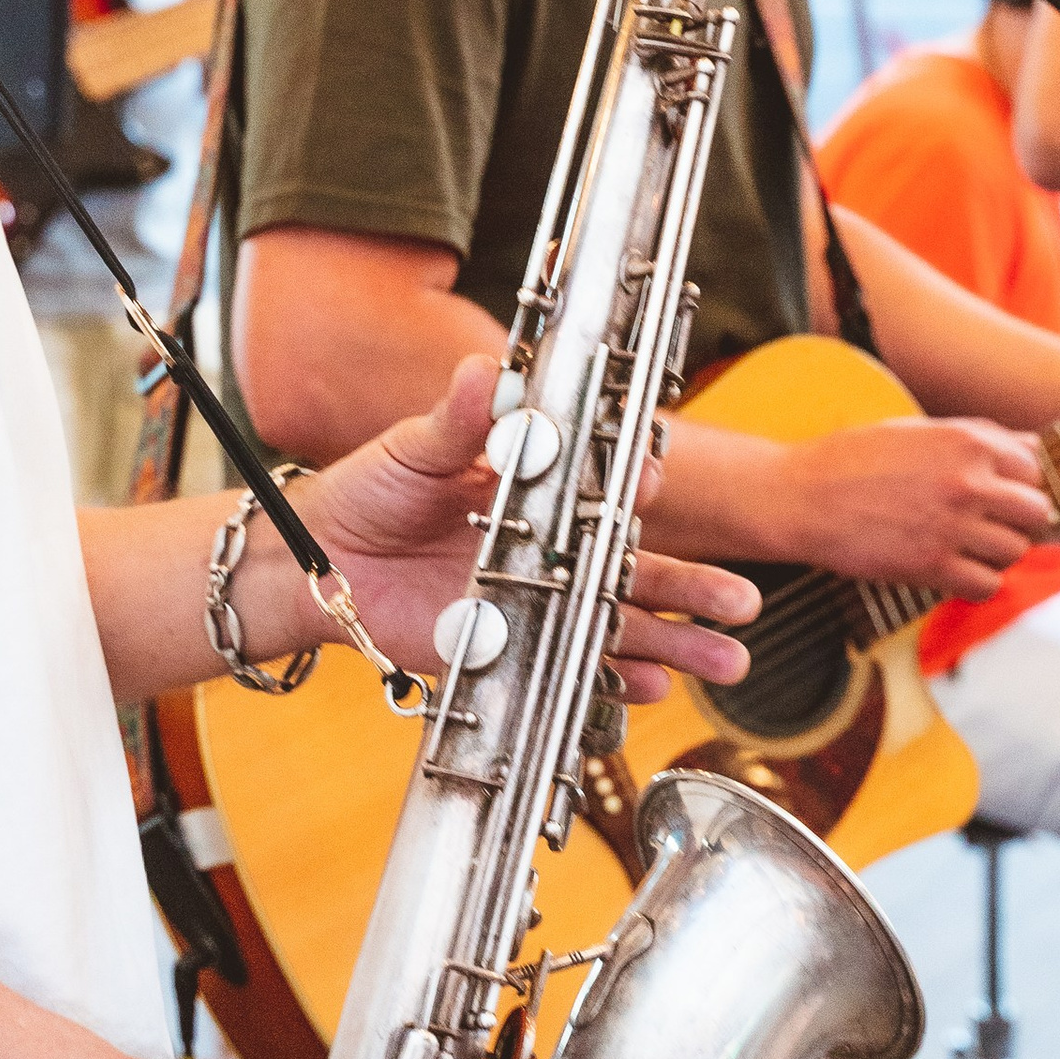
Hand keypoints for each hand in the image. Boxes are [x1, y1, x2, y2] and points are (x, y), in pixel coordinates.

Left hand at [279, 354, 758, 700]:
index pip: (600, 487)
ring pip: (618, 622)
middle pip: (633, 565)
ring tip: (728, 660)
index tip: (653, 482)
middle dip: (692, 584)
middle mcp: (547, 545)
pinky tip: (653, 688)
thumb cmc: (366, 490)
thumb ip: (458, 420)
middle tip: (741, 598)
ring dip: (673, 642)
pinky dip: (612, 680)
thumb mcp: (413, 448)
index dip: (631, 485)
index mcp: (534, 486)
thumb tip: (488, 370)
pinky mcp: (507, 644)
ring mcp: (533, 598)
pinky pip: (570, 665)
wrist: (318, 560)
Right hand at [776, 414, 1053, 598]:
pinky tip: (956, 570)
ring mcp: (953, 526)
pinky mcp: (932, 566)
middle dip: (1019, 520)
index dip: (1021, 482)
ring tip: (970, 548)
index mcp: (968, 441)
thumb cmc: (852, 460)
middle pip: (1036, 511)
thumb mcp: (917, 430)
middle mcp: (968, 482)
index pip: (1035, 467)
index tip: (1003, 495)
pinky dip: (978, 582)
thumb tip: (1030, 449)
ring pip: (1015, 550)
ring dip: (998, 552)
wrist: (800, 497)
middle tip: (993, 525)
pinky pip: (986, 584)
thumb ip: (976, 437)